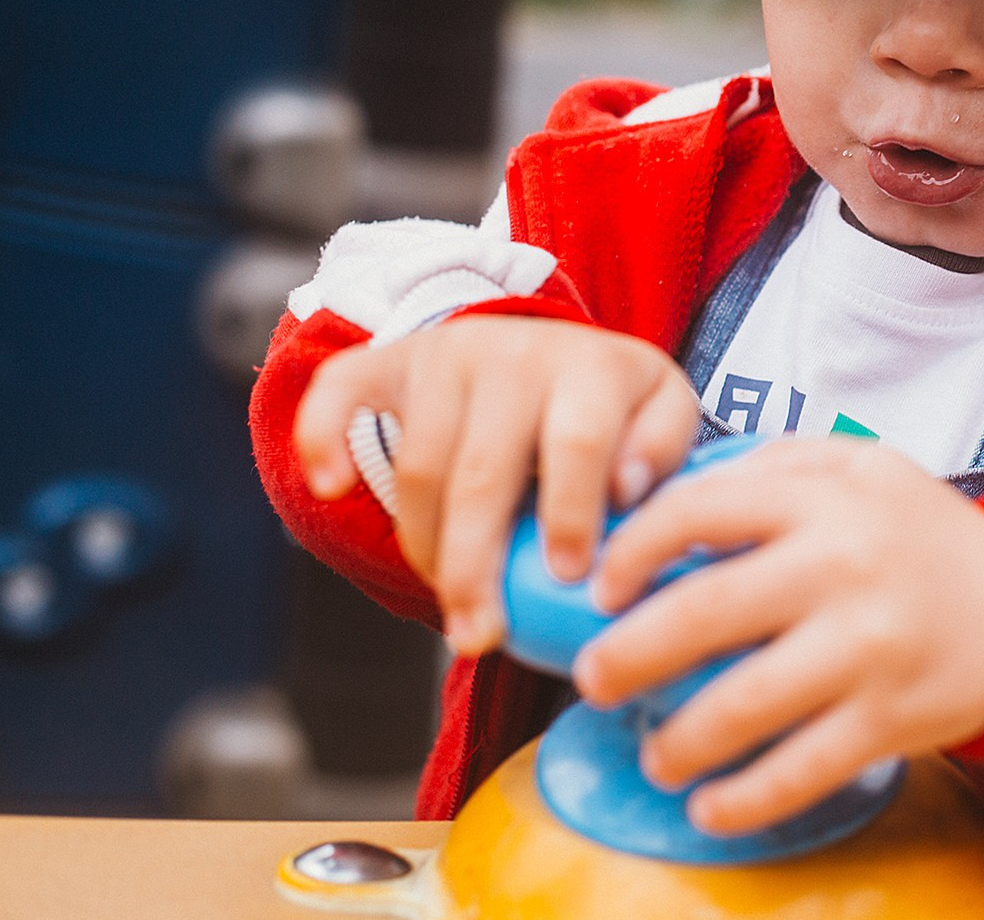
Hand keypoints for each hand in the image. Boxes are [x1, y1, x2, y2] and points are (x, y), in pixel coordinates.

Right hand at [291, 316, 700, 652]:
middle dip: (476, 566)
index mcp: (592, 367)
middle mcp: (515, 352)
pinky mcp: (391, 362)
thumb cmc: (614, 407)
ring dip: (424, 548)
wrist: (551, 347)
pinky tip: (331, 486)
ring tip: (451, 604)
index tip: (567, 578)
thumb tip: (624, 491)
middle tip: (481, 635)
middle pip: (481, 471)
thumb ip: (659, 451)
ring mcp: (445, 354)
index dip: (569, 514)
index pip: (576, 443)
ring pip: (418, 466)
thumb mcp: (662, 415)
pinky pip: (339, 391)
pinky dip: (322, 436)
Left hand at [573, 437, 983, 836]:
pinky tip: (708, 806)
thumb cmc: (921, 537)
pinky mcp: (889, 719)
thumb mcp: (862, 468)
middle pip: (702, 613)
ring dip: (676, 740)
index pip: (699, 510)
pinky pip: (798, 770)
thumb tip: (665, 499)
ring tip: (655, 753)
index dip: (631, 550)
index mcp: (826, 497)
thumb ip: (775, 466)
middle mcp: (842, 566)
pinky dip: (742, 799)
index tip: (599, 589)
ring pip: (741, 705)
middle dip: (626, 655)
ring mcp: (867, 647)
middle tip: (592, 680)